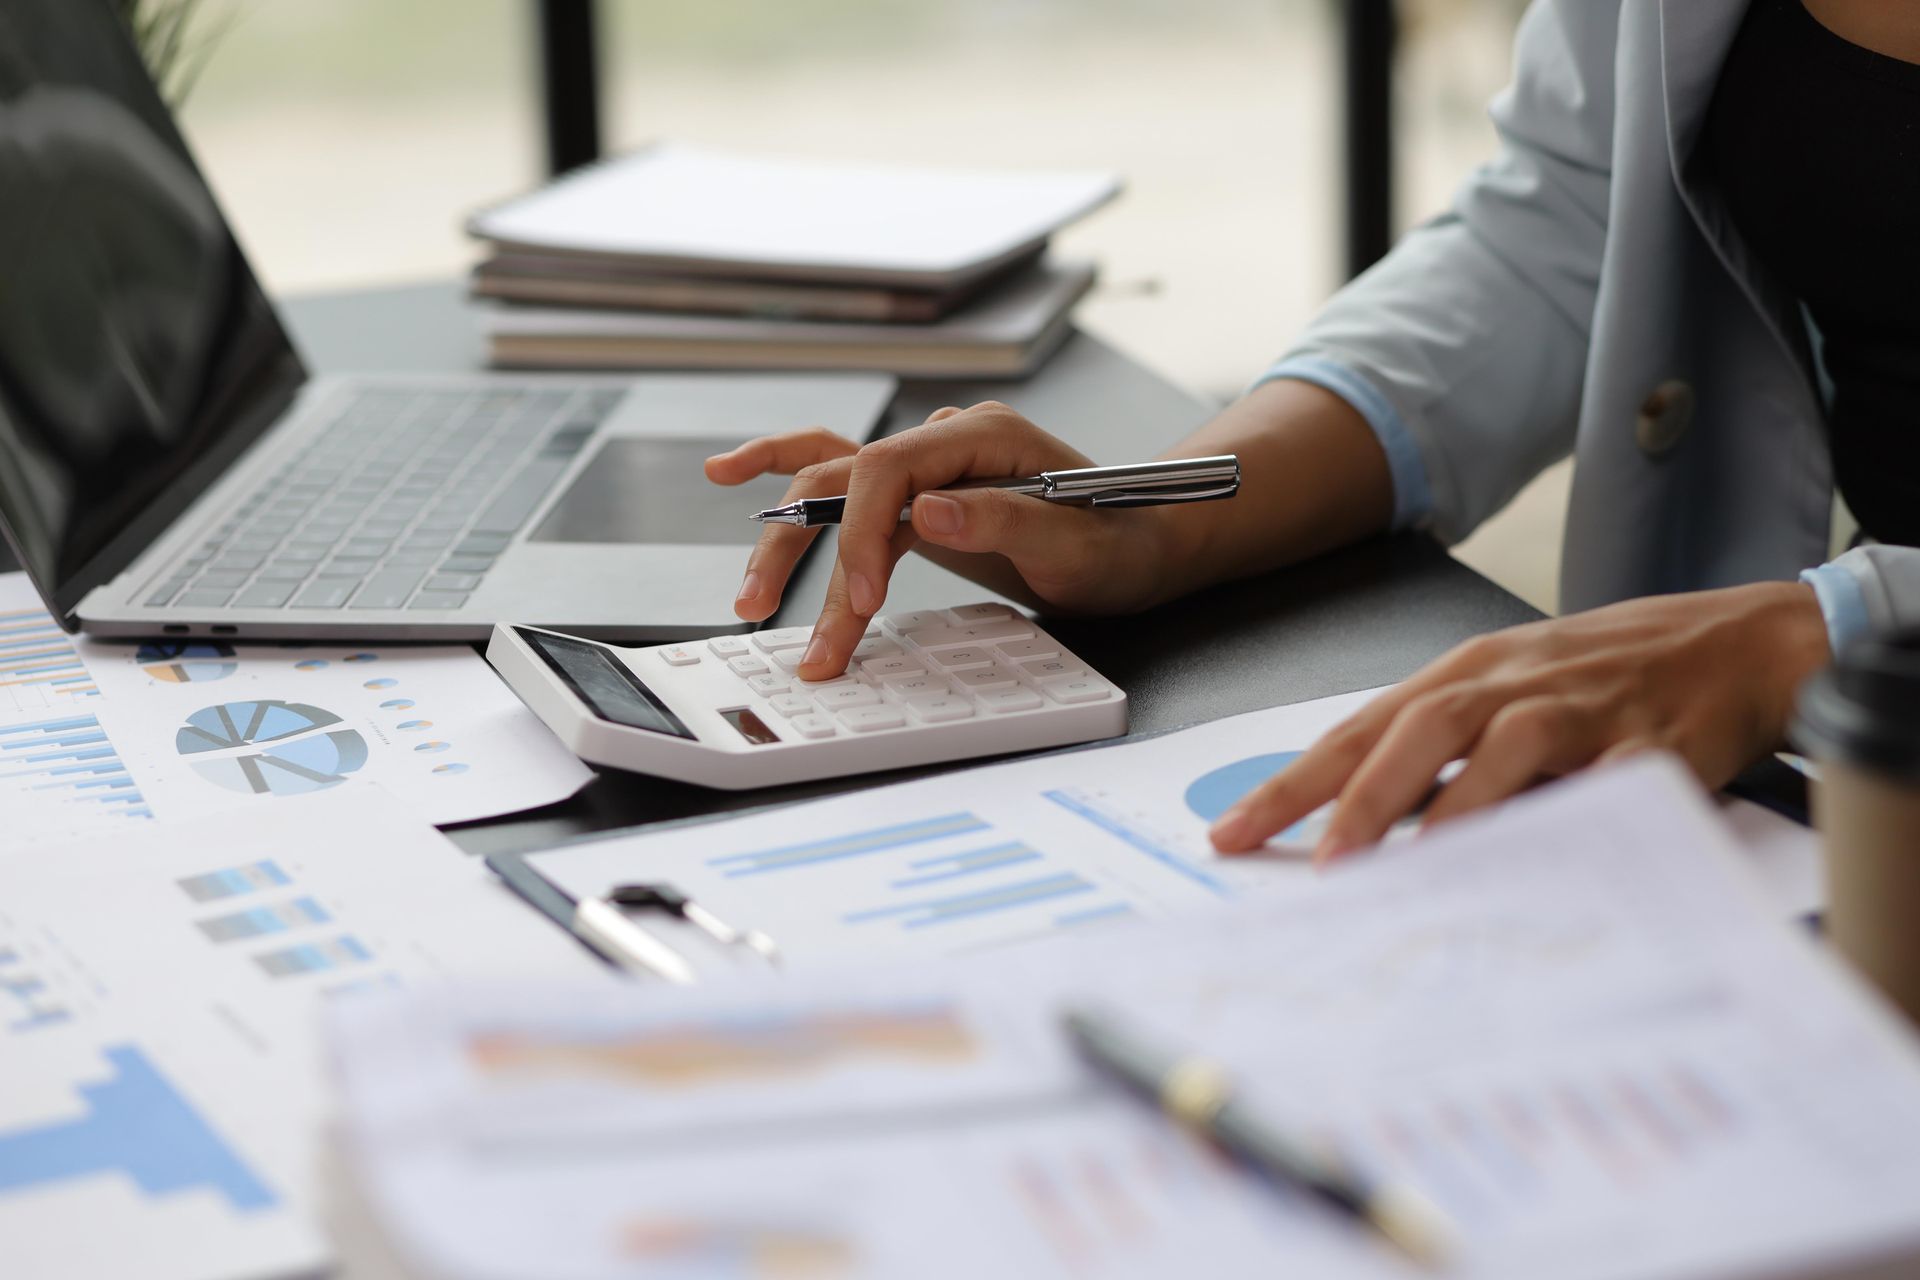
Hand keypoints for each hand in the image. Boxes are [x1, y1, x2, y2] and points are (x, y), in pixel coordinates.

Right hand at [704, 402, 1179, 678]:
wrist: (1144, 547)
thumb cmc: (1120, 545)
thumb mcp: (1075, 546)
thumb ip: (1002, 521)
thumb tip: (925, 513)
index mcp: (983, 436)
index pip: (887, 470)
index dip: (860, 535)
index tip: (863, 602)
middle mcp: (945, 439)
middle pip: (844, 477)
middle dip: (804, 552)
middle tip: (781, 621)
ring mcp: (928, 464)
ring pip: (830, 483)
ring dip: (786, 537)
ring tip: (749, 595)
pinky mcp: (918, 495)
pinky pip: (844, 484)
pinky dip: (787, 482)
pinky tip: (731, 475)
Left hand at [1207, 582, 1830, 859]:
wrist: (1735, 641)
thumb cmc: (1602, 678)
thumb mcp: (1504, 697)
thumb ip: (1434, 757)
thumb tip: (1353, 828)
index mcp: (1463, 675)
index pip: (1358, 730)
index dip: (1294, 784)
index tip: (1234, 833)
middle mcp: (1510, 683)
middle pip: (1419, 730)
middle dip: (1361, 798)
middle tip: (1321, 863)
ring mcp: (1581, 708)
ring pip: (1505, 748)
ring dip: (1454, 809)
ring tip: (1410, 867)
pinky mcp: (1652, 742)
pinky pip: (1606, 782)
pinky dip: (1571, 816)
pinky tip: (1538, 859)